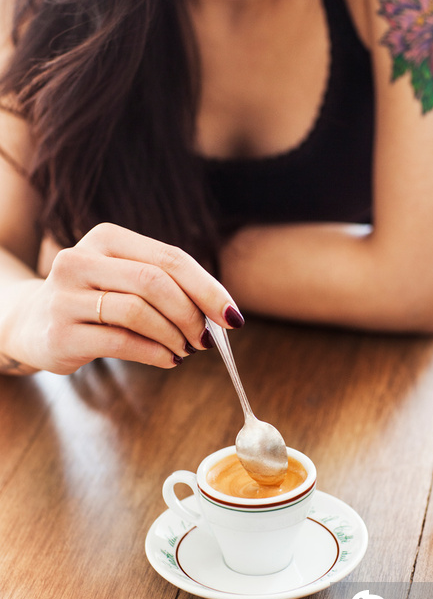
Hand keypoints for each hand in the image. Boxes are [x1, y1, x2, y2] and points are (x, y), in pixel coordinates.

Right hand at [12, 223, 242, 374]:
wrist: (33, 322)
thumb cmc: (96, 300)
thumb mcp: (127, 280)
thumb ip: (168, 287)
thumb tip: (222, 315)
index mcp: (106, 239)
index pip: (170, 258)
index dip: (207, 288)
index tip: (232, 317)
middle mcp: (81, 259)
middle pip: (155, 282)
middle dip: (191, 314)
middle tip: (206, 339)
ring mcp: (65, 296)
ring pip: (138, 311)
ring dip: (173, 336)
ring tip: (185, 350)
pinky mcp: (61, 333)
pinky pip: (121, 342)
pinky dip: (154, 353)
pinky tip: (168, 359)